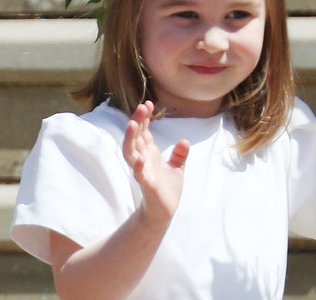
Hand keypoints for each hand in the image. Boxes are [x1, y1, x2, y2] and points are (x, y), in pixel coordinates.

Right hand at [123, 101, 189, 226]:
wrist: (164, 212)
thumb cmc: (167, 189)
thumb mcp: (177, 168)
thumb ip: (179, 155)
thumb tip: (185, 140)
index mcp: (150, 153)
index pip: (144, 132)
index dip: (144, 118)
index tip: (148, 103)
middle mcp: (143, 159)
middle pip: (136, 137)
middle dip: (137, 121)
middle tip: (142, 106)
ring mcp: (143, 171)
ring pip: (131, 152)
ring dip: (131, 138)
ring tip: (133, 124)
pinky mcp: (146, 184)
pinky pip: (139, 174)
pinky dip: (139, 166)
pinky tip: (140, 158)